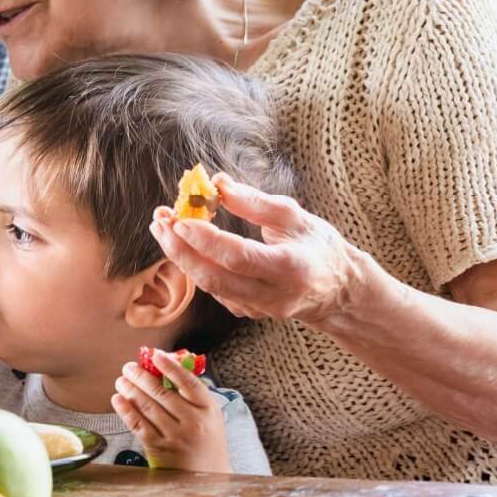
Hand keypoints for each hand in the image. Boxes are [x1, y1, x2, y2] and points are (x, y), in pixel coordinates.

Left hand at [111, 350, 230, 470]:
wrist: (207, 477)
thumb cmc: (207, 441)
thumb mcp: (210, 416)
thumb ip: (193, 394)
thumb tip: (169, 366)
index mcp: (208, 410)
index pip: (188, 383)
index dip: (171, 367)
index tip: (156, 355)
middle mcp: (192, 423)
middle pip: (162, 393)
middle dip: (141, 377)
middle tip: (129, 367)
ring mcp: (175, 436)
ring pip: (147, 407)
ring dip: (130, 390)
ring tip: (121, 380)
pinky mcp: (159, 448)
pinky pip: (139, 425)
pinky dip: (126, 410)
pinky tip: (118, 399)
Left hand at [149, 174, 364, 330]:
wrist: (336, 290)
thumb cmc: (317, 245)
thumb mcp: (294, 216)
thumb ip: (255, 202)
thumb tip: (218, 184)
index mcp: (291, 267)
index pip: (239, 257)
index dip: (206, 239)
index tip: (179, 219)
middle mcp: (274, 295)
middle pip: (216, 278)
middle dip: (181, 250)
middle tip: (159, 221)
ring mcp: (260, 309)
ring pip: (210, 287)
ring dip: (182, 257)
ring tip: (162, 227)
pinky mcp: (248, 313)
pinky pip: (215, 290)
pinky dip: (196, 267)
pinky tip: (184, 245)